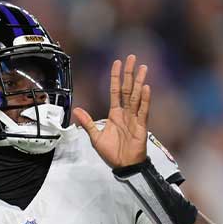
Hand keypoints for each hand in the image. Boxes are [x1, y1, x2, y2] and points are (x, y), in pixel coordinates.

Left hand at [73, 54, 150, 168]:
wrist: (123, 165)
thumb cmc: (111, 152)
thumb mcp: (95, 136)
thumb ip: (87, 122)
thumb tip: (76, 109)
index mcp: (115, 113)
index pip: (116, 90)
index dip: (116, 76)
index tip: (117, 62)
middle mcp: (126, 112)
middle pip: (128, 88)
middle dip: (130, 73)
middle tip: (132, 58)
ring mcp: (135, 118)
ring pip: (137, 96)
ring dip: (139, 82)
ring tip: (143, 68)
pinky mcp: (141, 126)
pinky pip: (143, 110)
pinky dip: (145, 99)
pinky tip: (146, 88)